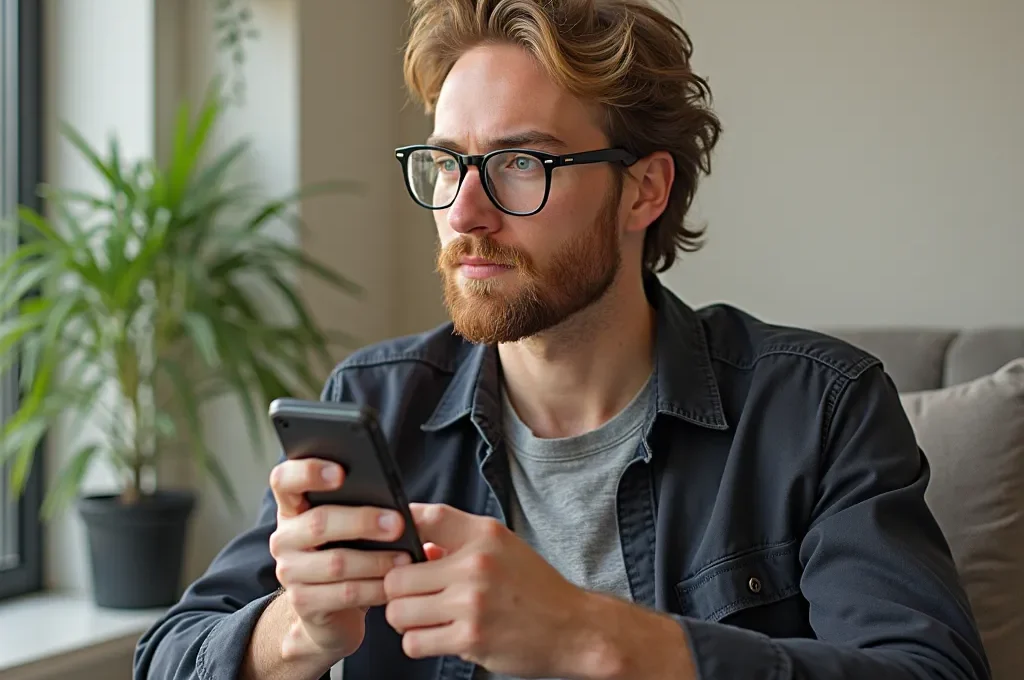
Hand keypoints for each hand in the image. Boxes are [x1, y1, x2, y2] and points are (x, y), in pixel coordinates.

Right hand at [268, 458, 411, 660]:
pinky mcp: (302, 603)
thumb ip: (366, 506)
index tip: (341, 472)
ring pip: (336, 562)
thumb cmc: (350, 554)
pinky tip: (395, 585)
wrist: (333, 612)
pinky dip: (375, 588)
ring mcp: (289, 572)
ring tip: (407, 558)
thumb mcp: (352, 527)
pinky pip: (344, 593)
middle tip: (398, 523)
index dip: (307, 471)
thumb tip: (402, 502)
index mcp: (293, 508)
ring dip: (377, 560)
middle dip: (362, 521)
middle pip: (319, 522)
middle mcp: (284, 537)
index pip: (284, 480)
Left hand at [382, 503, 612, 677]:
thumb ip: (457, 541)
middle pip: (396, 576)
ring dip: (405, 619)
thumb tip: (416, 546)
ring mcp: (472, 603)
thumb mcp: (502, 547)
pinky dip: (419, 642)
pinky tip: (437, 636)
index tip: (397, 546)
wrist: (575, 628)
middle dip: (398, 591)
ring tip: (425, 618)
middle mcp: (476, 564)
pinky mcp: (471, 639)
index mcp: (484, 535)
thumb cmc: (534, 588)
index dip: (399, 529)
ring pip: (399, 612)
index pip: (425, 518)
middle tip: (412, 596)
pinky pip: (415, 642)